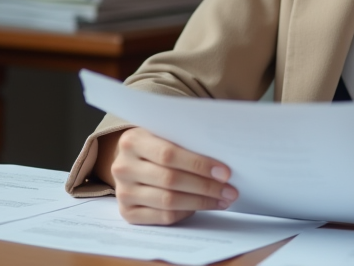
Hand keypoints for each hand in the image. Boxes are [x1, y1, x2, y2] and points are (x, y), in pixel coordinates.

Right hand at [107, 127, 238, 224]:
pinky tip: (202, 207)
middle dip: (206, 186)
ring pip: (169, 201)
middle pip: (170, 180)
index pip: (168, 154)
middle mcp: (123, 167)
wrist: (131, 161)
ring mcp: (123, 192)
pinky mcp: (128, 212)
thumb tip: (220, 163)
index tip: (225, 172)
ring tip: (222, 200)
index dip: (198, 164)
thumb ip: (185, 142)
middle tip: (230, 190)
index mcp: (132, 141)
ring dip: (201, 202)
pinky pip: (163, 217)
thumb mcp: (164, 135)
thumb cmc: (156, 145)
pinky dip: (186, 212)